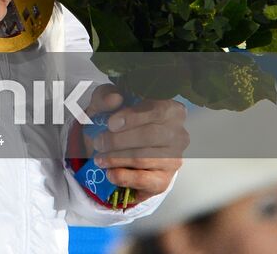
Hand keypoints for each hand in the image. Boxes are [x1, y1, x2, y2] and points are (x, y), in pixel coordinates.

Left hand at [83, 85, 188, 201]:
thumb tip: (115, 98)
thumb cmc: (117, 118)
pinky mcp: (164, 180)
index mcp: (169, 108)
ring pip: (144, 158)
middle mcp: (177, 133)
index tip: (111, 124)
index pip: (157, 110)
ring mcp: (173, 158)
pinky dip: (125, 177)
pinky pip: (145, 180)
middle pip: (150, 136)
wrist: (118, 146)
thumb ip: (107, 96)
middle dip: (119, 140)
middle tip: (99, 143)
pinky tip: (111, 174)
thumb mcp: (107, 100)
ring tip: (99, 158)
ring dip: (117, 159)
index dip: (133, 117)